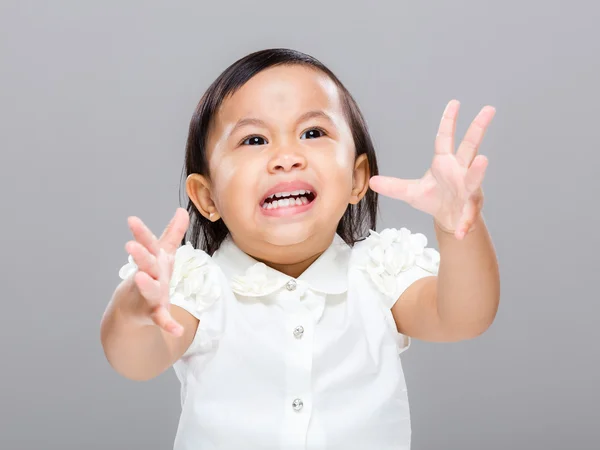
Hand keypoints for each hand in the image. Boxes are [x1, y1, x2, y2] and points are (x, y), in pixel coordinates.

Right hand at [124, 208, 189, 335]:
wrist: (132, 309)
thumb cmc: (151, 276)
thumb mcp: (164, 254)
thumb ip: (172, 233)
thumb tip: (182, 210)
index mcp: (153, 261)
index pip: (147, 245)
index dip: (141, 232)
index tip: (131, 220)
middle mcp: (149, 277)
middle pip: (146, 265)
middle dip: (140, 255)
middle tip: (130, 245)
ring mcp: (150, 296)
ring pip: (149, 290)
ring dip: (146, 284)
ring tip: (140, 277)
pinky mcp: (154, 314)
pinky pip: (162, 320)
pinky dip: (168, 325)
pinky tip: (178, 330)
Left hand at [369, 100, 495, 239]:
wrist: (448, 219)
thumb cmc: (433, 199)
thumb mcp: (409, 193)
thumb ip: (393, 186)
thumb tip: (371, 182)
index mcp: (445, 162)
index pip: (445, 137)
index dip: (449, 121)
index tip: (454, 102)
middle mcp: (460, 170)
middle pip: (470, 146)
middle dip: (478, 128)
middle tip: (488, 110)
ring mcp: (468, 187)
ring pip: (475, 176)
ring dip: (478, 170)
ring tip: (483, 161)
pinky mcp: (470, 207)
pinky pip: (468, 214)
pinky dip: (465, 222)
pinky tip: (460, 231)